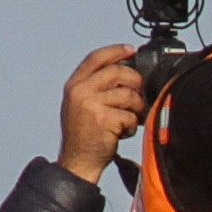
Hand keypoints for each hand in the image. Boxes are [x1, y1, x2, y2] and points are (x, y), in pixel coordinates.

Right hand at [56, 42, 144, 181]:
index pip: (96, 58)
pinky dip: (131, 126)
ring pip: (128, 95)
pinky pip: (129, 116)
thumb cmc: (85, 134)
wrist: (78, 161)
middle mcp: (79, 91)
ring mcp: (90, 104)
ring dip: (134, 109)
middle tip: (137, 97)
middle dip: (135, 83)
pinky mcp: (103, 119)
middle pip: (118, 72)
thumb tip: (126, 70)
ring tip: (127, 120)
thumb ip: (96, 86)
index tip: (131, 50)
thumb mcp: (81, 104)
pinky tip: (121, 133)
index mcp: (74, 85)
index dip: (115, 51)